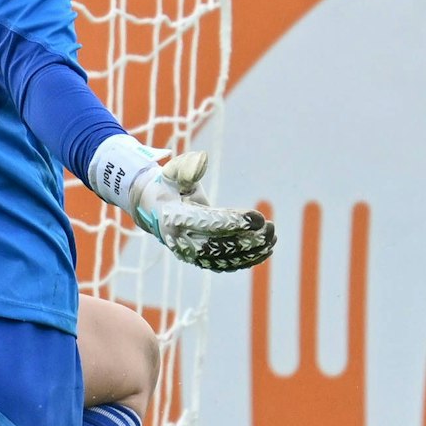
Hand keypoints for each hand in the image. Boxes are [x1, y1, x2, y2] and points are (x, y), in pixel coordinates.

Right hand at [133, 151, 274, 272]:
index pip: (210, 222)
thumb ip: (187, 168)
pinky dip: (246, 260)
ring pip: (224, 259)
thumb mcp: (175, 172)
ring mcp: (189, 253)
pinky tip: (265, 250)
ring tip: (272, 237)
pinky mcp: (198, 259)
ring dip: (252, 251)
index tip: (259, 216)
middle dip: (249, 239)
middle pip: (219, 246)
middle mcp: (180, 240)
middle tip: (271, 227)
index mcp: (174, 217)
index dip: (236, 221)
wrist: (153, 208)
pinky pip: (224, 264)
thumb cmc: (169, 185)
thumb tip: (201, 161)